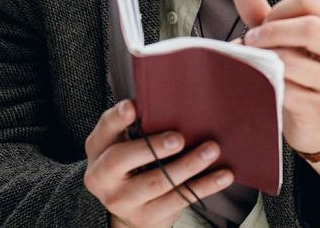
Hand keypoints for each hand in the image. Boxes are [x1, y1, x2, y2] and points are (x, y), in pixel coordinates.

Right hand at [83, 99, 233, 227]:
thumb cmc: (133, 167)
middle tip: (178, 138)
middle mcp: (102, 177)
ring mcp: (123, 200)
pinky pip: (178, 200)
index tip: (133, 107)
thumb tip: (171, 101)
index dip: (117, 118)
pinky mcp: (146, 216)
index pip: (104, 129)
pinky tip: (221, 176)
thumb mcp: (125, 145)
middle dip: (151, 147)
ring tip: (210, 151)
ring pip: (157, 182)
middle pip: (122, 159)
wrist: (132, 213)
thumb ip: (138, 126)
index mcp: (98, 149)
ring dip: (187, 165)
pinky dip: (203, 186)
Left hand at [232, 0, 319, 154]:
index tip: (263, 24)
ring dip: (263, 59)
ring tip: (252, 62)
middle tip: (252, 41)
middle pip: (310, 26)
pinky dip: (264, 83)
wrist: (318, 126)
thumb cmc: (302, 75)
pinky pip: (285, 89)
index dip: (279, 9)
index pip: (310, 0)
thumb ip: (264, 15)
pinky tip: (258, 83)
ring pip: (293, 60)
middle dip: (271, 31)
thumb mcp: (287, 41)